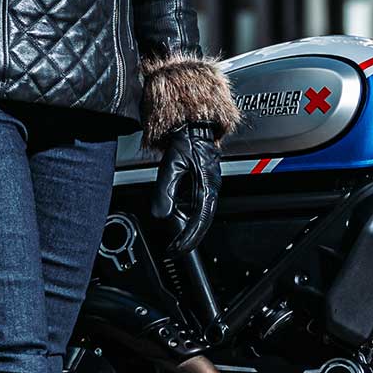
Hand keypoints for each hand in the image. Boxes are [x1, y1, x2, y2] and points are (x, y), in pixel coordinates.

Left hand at [151, 123, 221, 257]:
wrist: (194, 123)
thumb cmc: (187, 138)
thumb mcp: (171, 166)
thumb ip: (165, 191)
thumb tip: (161, 214)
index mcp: (207, 185)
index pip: (199, 220)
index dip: (188, 238)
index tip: (177, 249)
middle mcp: (211, 188)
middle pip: (201, 222)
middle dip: (187, 236)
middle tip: (173, 248)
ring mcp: (209, 186)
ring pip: (199, 215)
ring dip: (186, 226)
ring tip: (173, 234)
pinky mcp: (204, 184)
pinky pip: (197, 206)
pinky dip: (186, 215)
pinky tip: (176, 215)